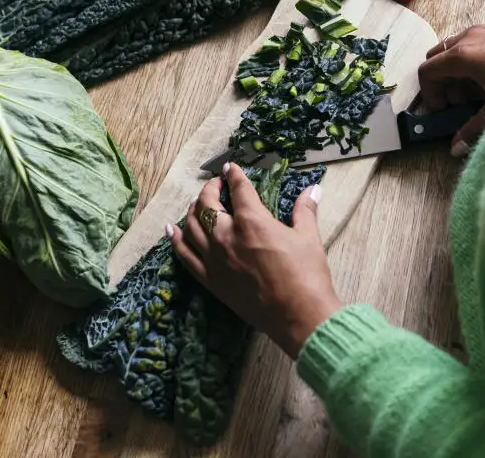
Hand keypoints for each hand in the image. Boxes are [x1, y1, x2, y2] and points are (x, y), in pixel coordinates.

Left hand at [168, 164, 341, 358]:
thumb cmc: (306, 275)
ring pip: (191, 226)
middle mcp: (227, 236)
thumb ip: (305, 211)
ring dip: (192, 210)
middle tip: (216, 186)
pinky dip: (176, 239)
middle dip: (209, 190)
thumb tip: (313, 189)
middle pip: (207, 205)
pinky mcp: (211, 280)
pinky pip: (184, 255)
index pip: (238, 189)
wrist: (297, 316)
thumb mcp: (308, 237)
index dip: (234, 175)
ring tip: (198, 203)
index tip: (230, 168)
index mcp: (252, 221)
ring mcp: (215, 259)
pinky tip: (171, 229)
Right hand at [419, 21, 484, 156]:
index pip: (427, 71)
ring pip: (456, 48)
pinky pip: (476, 41)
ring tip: (480, 92)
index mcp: (464, 55)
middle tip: (460, 103)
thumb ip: (472, 129)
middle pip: (437, 57)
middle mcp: (471, 37)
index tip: (443, 110)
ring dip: (459, 71)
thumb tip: (457, 146)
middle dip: (443, 82)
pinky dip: (475, 59)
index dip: (430, 94)